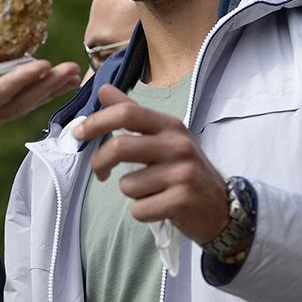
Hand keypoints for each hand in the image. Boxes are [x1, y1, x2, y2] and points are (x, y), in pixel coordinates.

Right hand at [0, 60, 79, 247]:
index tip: (41, 67)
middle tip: (71, 69)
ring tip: (74, 74)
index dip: (16, 82)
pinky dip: (42, 94)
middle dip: (45, 85)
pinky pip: (22, 106)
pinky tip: (58, 84)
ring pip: (25, 104)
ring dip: (50, 89)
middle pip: (18, 101)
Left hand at [73, 84, 228, 243]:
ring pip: (127, 185)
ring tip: (152, 191)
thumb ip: (133, 114)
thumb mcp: (165, 137)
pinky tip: (160, 207)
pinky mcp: (181, 201)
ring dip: (132, 192)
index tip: (79, 133)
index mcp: (171, 126)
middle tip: (100, 172)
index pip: (129, 113)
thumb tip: (103, 89)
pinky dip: (143, 212)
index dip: (97, 121)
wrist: (222, 207)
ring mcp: (182, 174)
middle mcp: (178, 146)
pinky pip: (139, 209)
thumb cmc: (186, 170)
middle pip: (120, 147)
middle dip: (100, 162)